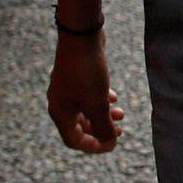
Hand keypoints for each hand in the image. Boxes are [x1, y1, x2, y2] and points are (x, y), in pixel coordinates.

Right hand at [48, 32, 124, 151]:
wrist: (81, 36)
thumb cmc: (86, 72)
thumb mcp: (98, 103)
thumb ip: (103, 125)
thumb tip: (110, 142)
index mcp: (60, 113)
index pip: (74, 140)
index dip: (94, 146)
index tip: (113, 144)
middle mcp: (60, 102)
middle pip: (80, 127)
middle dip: (101, 130)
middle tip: (120, 131)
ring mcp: (67, 89)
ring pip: (86, 110)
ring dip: (104, 114)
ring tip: (122, 114)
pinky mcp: (76, 77)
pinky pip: (87, 96)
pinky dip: (101, 99)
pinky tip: (114, 96)